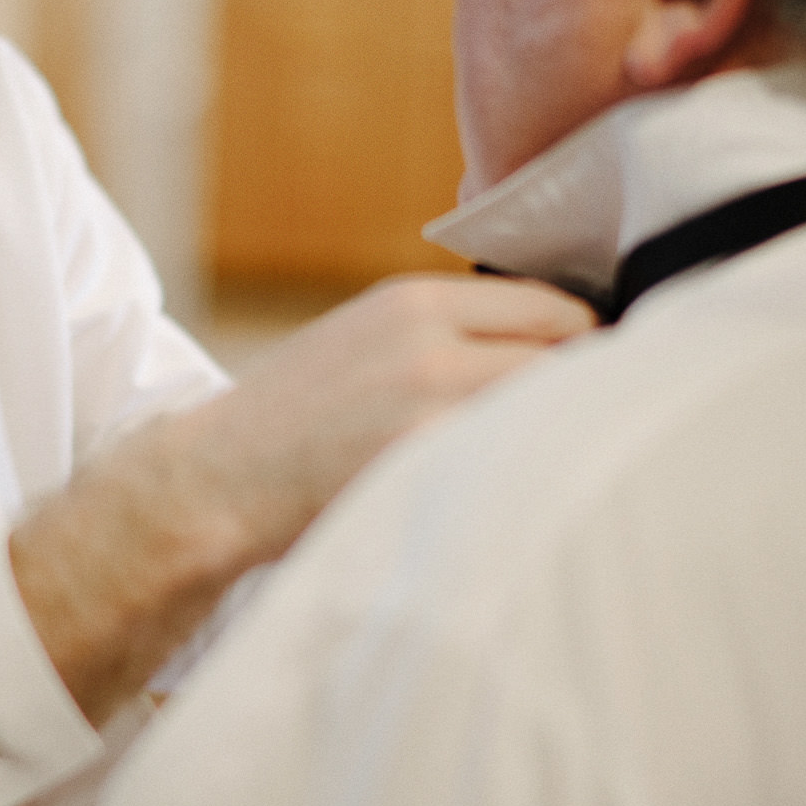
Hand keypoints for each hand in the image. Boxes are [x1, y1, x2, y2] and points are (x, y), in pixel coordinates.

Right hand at [13, 274, 593, 723]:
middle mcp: (431, 340)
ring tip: (564, 472)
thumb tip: (557, 354)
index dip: (584, 348)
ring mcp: (431, 403)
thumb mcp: (365, 344)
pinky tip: (519, 504)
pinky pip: (519, 465)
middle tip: (595, 434)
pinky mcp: (427, 464)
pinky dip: (532, 482)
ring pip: (553, 411)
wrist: (210, 482)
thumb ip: (448, 337)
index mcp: (414, 301)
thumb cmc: (291, 425)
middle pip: (569, 356)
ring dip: (569, 439)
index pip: (554, 308)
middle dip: (588, 394)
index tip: (594, 383)